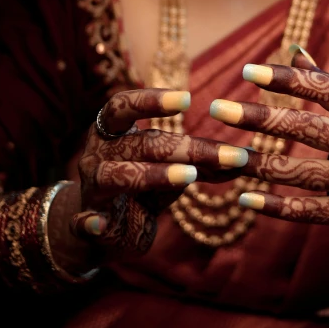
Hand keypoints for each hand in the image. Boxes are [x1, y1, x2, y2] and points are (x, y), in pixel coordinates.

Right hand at [70, 88, 248, 260]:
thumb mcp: (170, 168)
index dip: (152, 100)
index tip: (186, 98)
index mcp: (114, 131)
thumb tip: (244, 158)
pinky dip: (90, 223)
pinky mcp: (87, 222)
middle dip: (183, 148)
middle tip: (224, 155)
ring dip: (152, 175)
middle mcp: (98, 152)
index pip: (124, 105)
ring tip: (187, 176)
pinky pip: (84, 221)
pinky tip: (99, 225)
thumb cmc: (141, 185)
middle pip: (140, 143)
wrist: (101, 229)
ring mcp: (91, 187)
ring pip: (115, 175)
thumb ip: (201, 161)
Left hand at [209, 51, 328, 243]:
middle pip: (308, 128)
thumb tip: (294, 50)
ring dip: (259, 164)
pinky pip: (308, 211)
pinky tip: (246, 198)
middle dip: (260, 119)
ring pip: (301, 172)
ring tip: (225, 155)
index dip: (286, 80)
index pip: (325, 89)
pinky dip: (275, 207)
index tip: (248, 72)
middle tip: (219, 109)